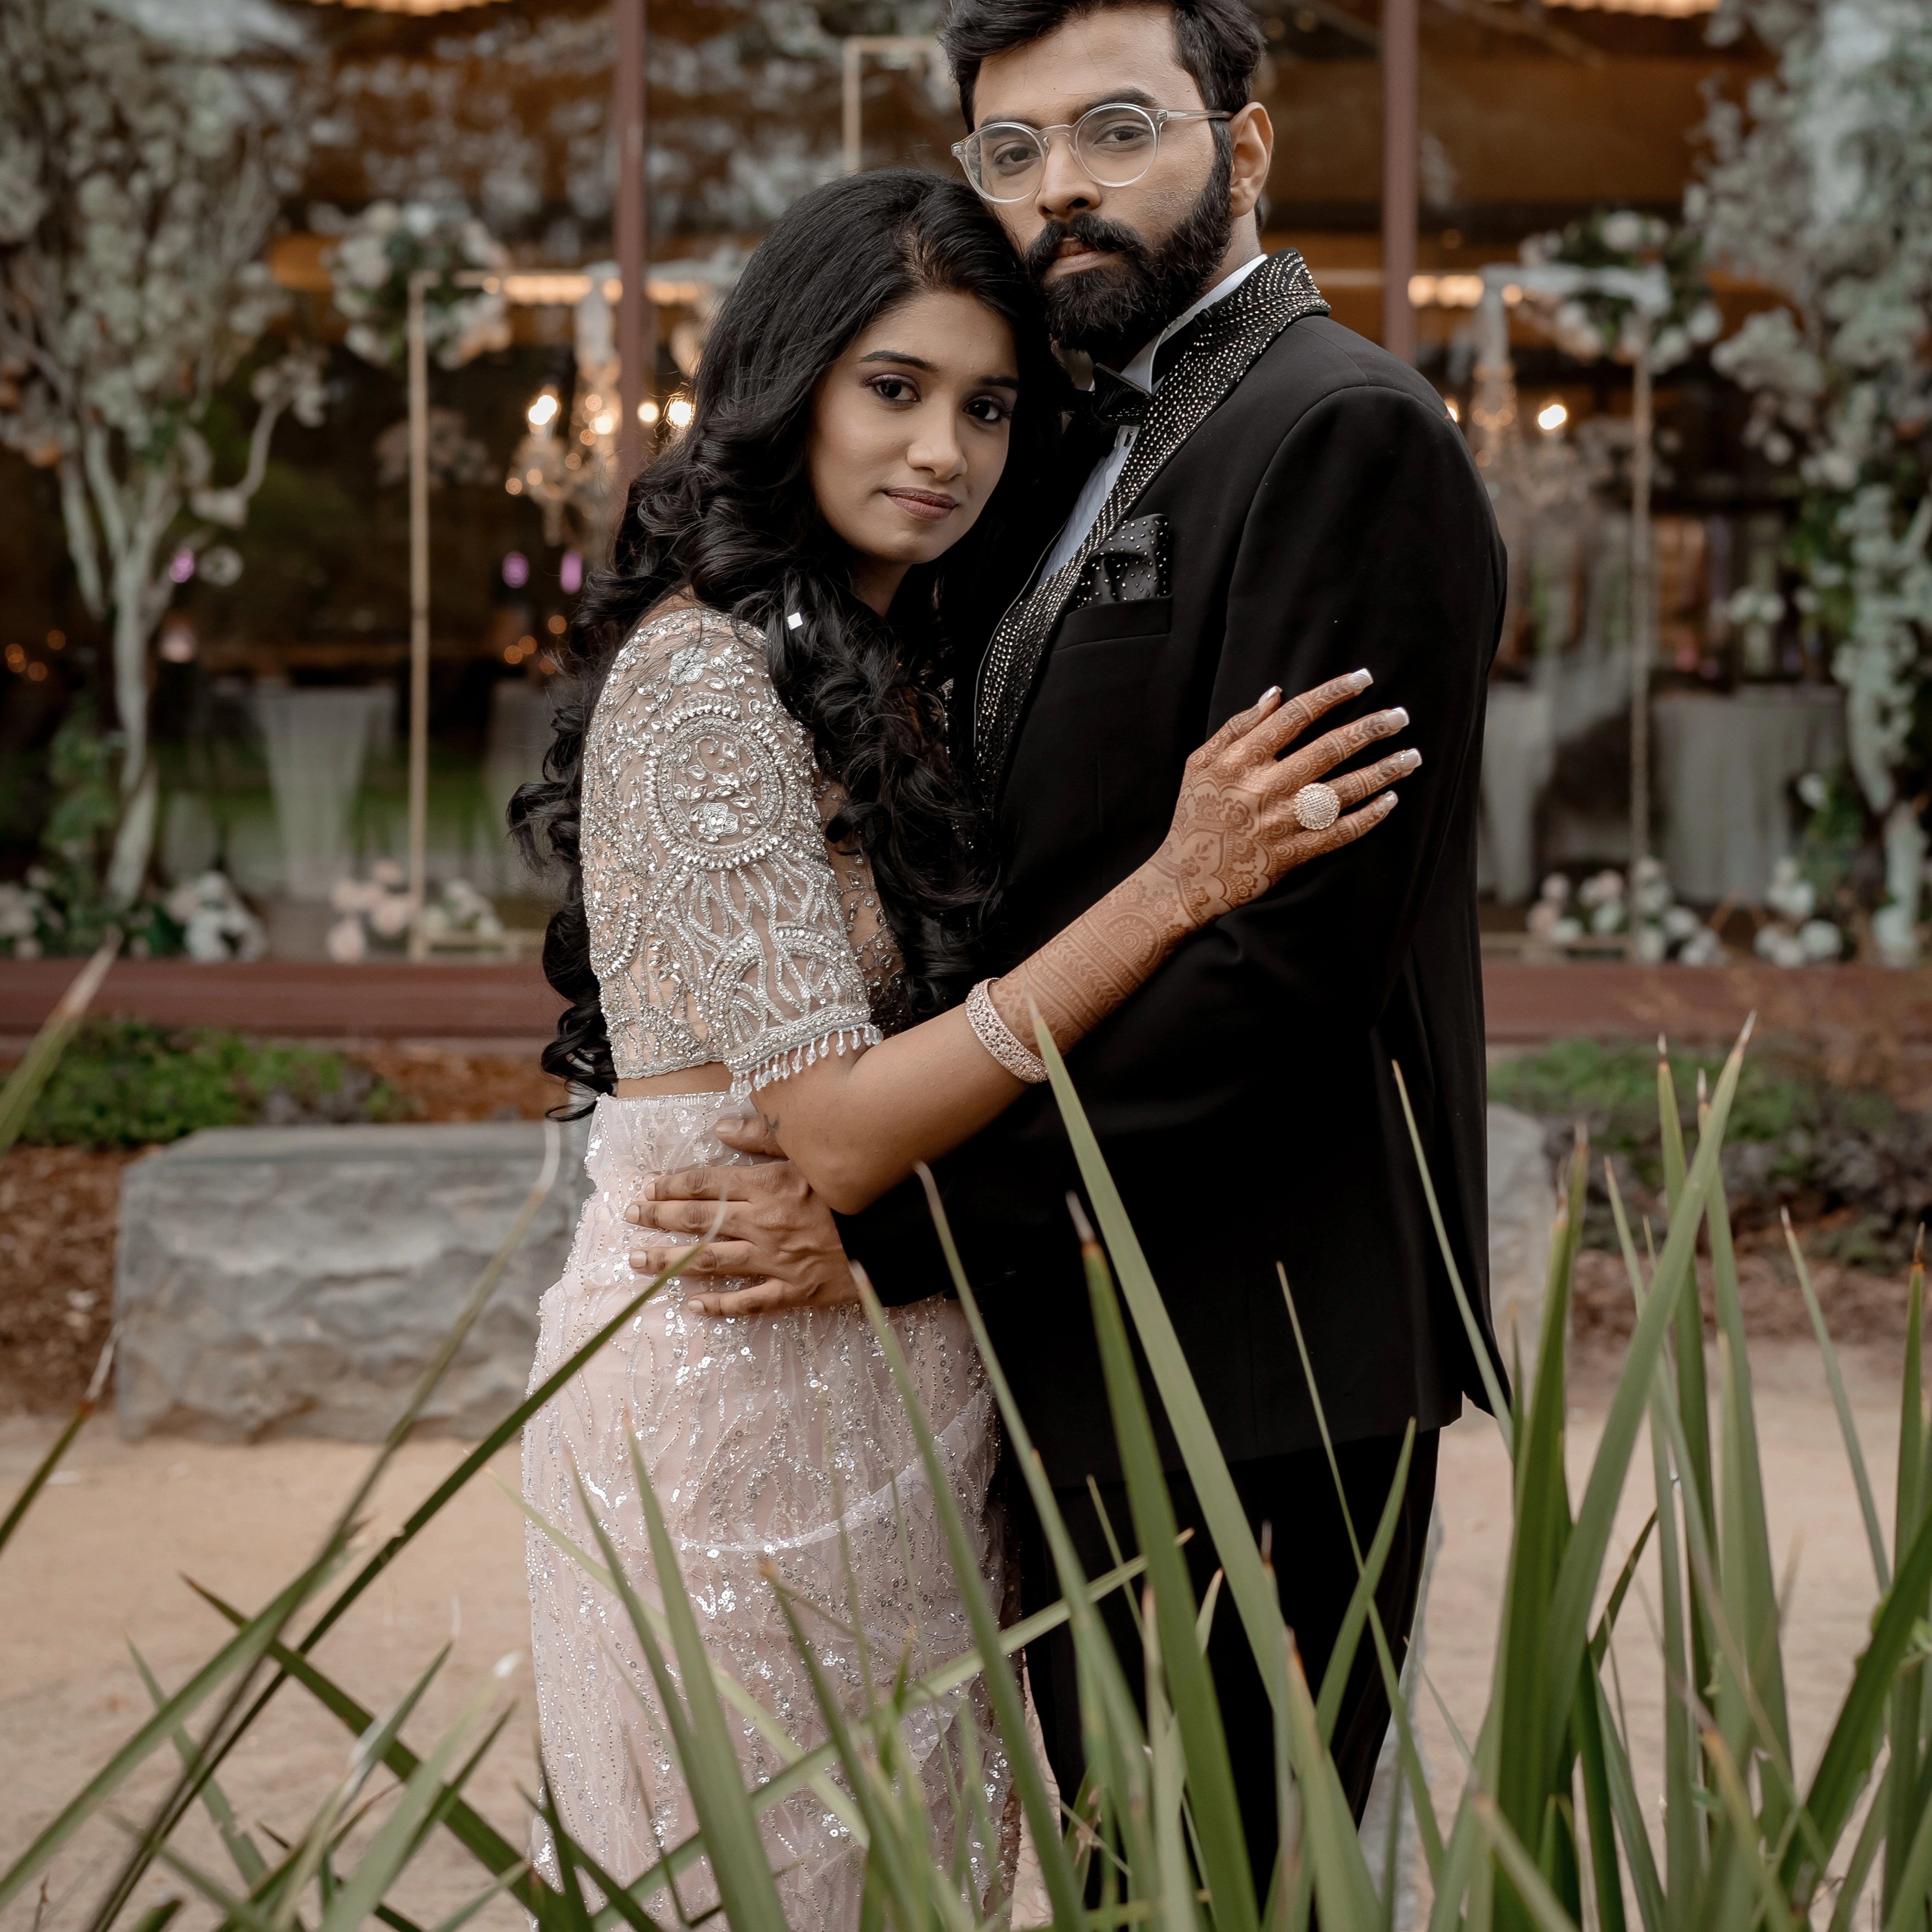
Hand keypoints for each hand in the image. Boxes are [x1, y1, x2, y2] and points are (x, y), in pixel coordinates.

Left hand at [624, 1113, 861, 1315]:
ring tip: (638, 1261)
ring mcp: (775, 1260)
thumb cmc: (854, 1188)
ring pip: (711, 1261)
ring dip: (670, 1262)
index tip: (646, 1188)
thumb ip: (764, 1139)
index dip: (671, 1186)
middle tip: (629, 1218)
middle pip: (698, 1221)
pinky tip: (692, 1306)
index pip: (705, 1185)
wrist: (895, 1234)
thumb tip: (719, 1127)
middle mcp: (763, 1223)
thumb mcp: (811, 1153)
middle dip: (658, 1219)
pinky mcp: (792, 1290)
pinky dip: (720, 1305)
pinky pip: (749, 1301)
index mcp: (767, 1186)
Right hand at [1147, 669, 1417, 929]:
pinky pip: (1340, 833)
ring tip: (1411, 756)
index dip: (1334, 693)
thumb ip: (1236, 727)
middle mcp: (1265, 788)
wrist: (1186, 880)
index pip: (1297, 714)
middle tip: (1401, 716)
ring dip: (1382, 771)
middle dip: (1371, 729)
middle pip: (1329, 749)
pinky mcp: (1293, 854)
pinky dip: (1369, 817)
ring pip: (1343, 790)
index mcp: (1241, 760)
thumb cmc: (1195, 814)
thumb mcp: (1200, 763)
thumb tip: (1276, 694)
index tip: (1364, 679)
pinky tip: (1391, 800)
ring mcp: (1282, 823)